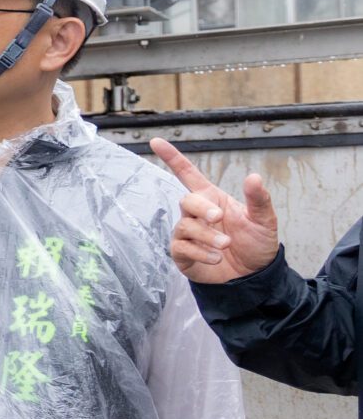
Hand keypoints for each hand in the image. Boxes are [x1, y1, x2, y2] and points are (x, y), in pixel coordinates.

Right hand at [150, 138, 279, 283]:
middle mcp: (197, 215)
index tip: (156, 140)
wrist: (253, 278)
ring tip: (226, 245)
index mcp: (212, 199)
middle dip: (201, 208)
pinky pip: (182, 248)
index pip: (187, 174)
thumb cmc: (256, 245)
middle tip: (219, 218)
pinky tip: (216, 258)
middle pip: (186, 201)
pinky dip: (201, 252)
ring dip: (207, 235)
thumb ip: (258, 199)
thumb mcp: (264, 220)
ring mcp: (188, 234)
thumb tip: (253, 176)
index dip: (172, 157)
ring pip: (185, 226)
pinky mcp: (183, 254)